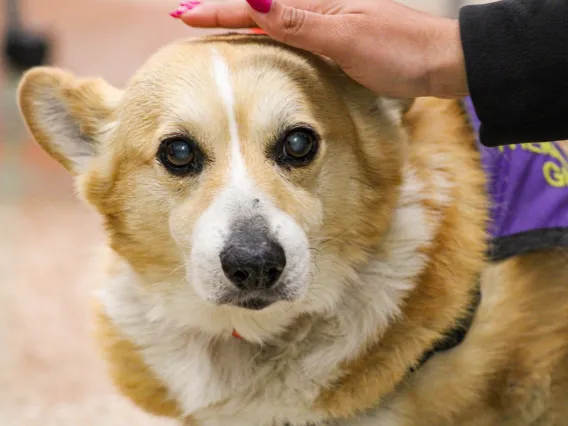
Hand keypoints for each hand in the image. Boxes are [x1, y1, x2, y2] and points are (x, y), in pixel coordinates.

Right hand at [174, 0, 467, 98]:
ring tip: (217, 25)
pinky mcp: (341, 41)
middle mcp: (320, 11)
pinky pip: (295, 34)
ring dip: (244, 22)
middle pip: (261, 10)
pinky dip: (270, 34)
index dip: (219, 10)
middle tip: (190, 15)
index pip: (256, 8)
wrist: (442, 62)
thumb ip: (299, 21)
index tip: (184, 13)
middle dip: (224, 12)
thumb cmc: (400, 52)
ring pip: (276, 21)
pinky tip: (265, 37)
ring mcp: (331, 26)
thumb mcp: (346, 38)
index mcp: (317, 6)